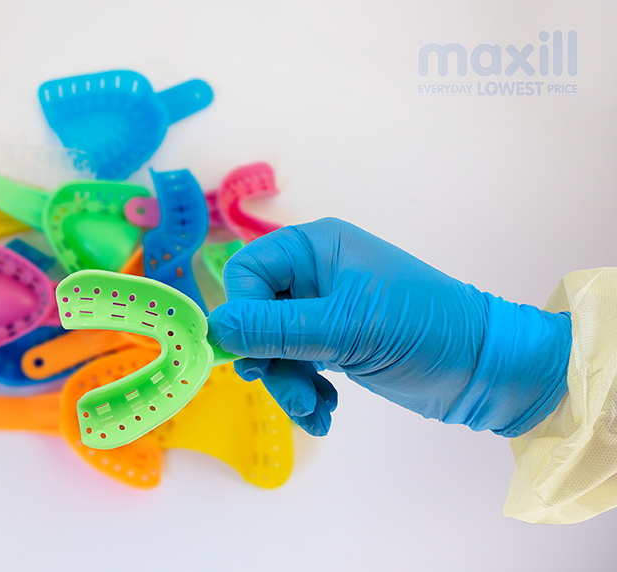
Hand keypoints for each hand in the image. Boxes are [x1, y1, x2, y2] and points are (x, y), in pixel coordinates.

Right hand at [207, 218, 571, 436]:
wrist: (486, 369)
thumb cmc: (425, 331)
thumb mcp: (348, 329)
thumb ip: (278, 329)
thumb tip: (216, 330)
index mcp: (316, 248)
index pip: (248, 273)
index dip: (243, 315)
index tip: (254, 358)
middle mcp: (314, 273)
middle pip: (256, 315)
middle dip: (270, 361)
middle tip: (292, 394)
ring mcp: (324, 311)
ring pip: (274, 346)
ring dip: (288, 384)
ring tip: (317, 412)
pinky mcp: (335, 343)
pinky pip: (297, 364)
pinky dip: (304, 391)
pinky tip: (325, 413)